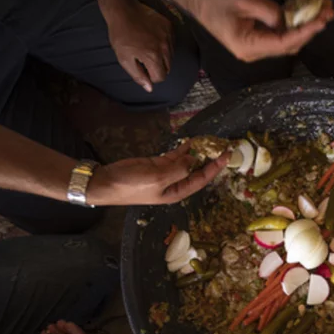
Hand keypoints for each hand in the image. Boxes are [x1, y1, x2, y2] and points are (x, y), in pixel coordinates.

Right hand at [87, 143, 229, 205]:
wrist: (106, 182)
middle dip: (210, 159)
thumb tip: (192, 160)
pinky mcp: (157, 165)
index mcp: (178, 192)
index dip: (215, 167)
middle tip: (223, 146)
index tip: (227, 155)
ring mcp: (166, 174)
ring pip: (187, 162)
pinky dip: (183, 149)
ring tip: (210, 141)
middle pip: (197, 171)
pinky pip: (175, 156)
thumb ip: (178, 169)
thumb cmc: (132, 185)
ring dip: (197, 152)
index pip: (202, 179)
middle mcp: (175, 184)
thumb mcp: (158, 178)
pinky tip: (192, 142)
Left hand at [107, 1, 173, 91]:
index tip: (143, 70)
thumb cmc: (121, 36)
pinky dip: (165, 45)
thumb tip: (150, 88)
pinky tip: (153, 39)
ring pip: (171, 56)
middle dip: (157, 67)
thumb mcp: (124, 59)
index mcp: (153, 58)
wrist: (123, 10)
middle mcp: (165, 48)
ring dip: (162, 56)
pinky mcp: (170, 27)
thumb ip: (138, 76)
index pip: (160, 77)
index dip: (151, 77)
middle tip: (145, 59)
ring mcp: (169, 37)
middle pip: (167, 68)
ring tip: (148, 48)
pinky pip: (172, 43)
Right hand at [179, 0, 333, 61]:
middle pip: (288, 45)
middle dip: (310, 29)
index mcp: (247, 46)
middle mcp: (252, 52)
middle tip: (328, 11)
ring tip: (323, 10)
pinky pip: (279, 35)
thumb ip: (271, 12)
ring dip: (305, 27)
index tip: (322, 20)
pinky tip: (307, 13)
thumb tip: (292, 19)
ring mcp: (254, 48)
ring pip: (286, 41)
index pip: (283, 43)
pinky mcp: (255, 40)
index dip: (305, 32)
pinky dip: (294, 25)